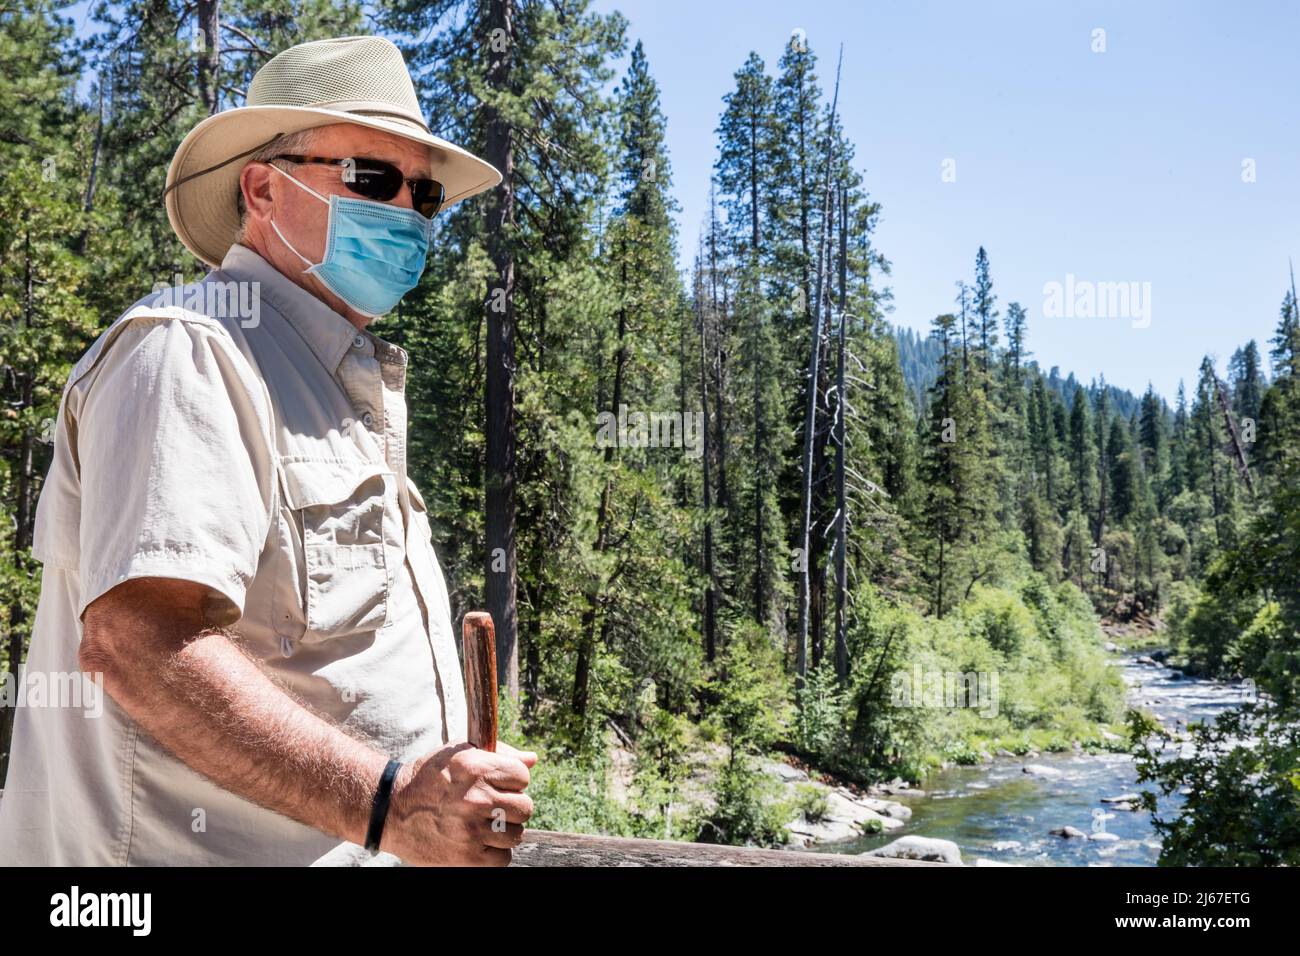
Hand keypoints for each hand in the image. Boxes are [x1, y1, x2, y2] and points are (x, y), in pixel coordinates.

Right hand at [382, 741, 536, 865]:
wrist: (391, 810)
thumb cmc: (430, 778)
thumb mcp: (459, 754)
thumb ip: (498, 754)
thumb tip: (532, 760)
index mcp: (475, 768)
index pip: (522, 776)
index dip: (513, 780)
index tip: (498, 785)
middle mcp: (475, 798)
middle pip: (525, 807)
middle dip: (511, 807)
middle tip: (492, 807)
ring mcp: (471, 830)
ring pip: (516, 835)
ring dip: (504, 831)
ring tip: (484, 825)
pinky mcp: (467, 857)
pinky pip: (503, 858)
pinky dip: (495, 853)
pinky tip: (479, 842)